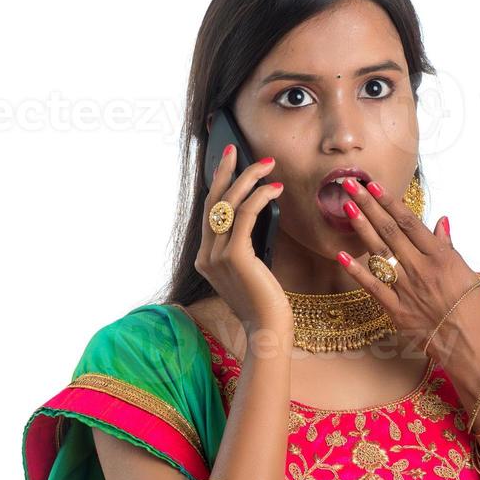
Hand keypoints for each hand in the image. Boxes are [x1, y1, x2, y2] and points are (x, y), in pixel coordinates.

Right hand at [194, 144, 291, 336]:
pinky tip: (274, 189)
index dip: (217, 185)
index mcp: (205, 258)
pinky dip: (260, 197)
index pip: (210, 213)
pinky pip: (246, 216)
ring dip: (249, 179)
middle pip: (214, 203)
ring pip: (230, 205)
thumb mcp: (250, 269)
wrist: (268, 329)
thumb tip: (255, 213)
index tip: (226, 164)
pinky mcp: (234, 256)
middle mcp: (206, 255)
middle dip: (225, 172)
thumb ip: (244, 246)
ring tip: (267, 165)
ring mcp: (216, 256)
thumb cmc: (265, 301)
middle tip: (235, 150)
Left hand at [332, 177, 479, 362]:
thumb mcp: (466, 272)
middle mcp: (422, 269)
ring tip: (346, 207)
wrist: (472, 346)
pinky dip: (356, 271)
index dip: (390, 201)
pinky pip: (373, 287)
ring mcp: (408, 289)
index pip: (410, 222)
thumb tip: (441, 221)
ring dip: (361, 228)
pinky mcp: (397, 311)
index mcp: (441, 257)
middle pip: (390, 231)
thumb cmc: (473, 310)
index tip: (374, 184)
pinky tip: (341, 255)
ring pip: (379, 252)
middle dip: (369, 206)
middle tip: (351, 185)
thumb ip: (448, 246)